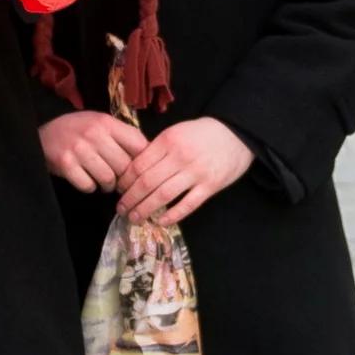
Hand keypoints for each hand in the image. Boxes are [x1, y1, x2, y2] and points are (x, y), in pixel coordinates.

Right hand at [39, 113, 147, 194]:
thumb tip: (150, 156)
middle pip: (124, 166)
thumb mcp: (101, 123)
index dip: (144, 161)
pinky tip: (87, 180)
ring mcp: (79, 149)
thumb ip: (122, 136)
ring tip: (105, 182)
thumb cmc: (78, 130)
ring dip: (108, 185)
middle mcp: (94, 134)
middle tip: (120, 180)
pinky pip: (88, 186)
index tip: (140, 170)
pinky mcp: (65, 164)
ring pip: (108, 179)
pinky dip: (90, 187)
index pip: (139, 145)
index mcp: (107, 122)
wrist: (43, 135)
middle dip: (124, 178)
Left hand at [116, 118, 254, 224]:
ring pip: (164, 195)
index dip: (125, 181)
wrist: (235, 134)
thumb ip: (157, 150)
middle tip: (121, 209)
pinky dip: (172, 215)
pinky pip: (187, 205)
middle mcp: (180, 157)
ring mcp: (196, 172)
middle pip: (147, 182)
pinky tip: (160, 222)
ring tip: (135, 218)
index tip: (119, 190)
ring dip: (145, 209)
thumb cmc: (201, 134)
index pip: (139, 165)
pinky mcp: (210, 186)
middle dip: (131, 199)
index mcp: (168, 141)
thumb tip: (133, 171)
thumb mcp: (176, 133)